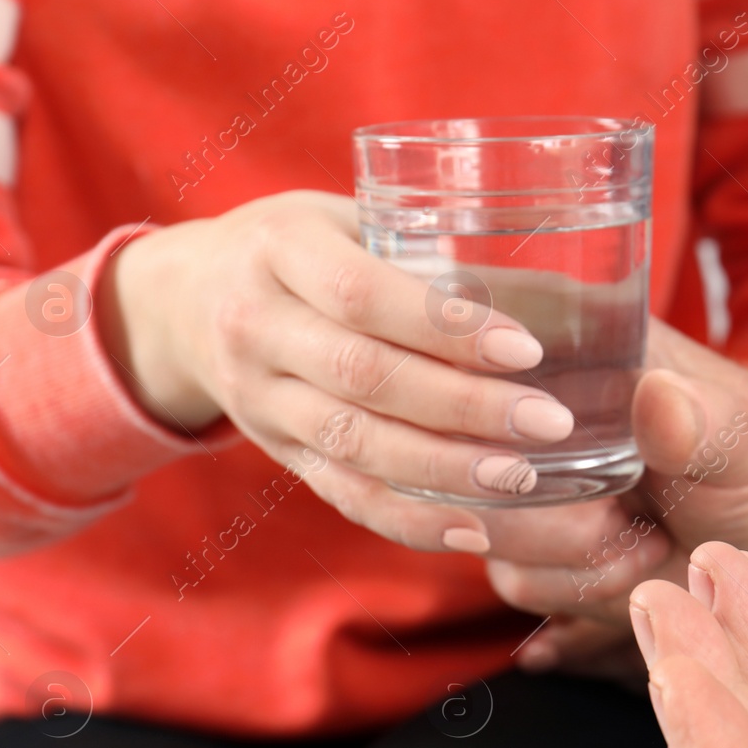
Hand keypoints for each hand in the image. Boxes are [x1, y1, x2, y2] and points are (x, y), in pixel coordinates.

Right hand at [96, 191, 576, 551]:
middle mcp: (256, 327)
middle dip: (464, 407)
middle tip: (549, 423)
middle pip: (365, 378)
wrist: (180, 303)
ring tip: (521, 478)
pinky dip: (408, 518)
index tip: (526, 350)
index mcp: (280, 250)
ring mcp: (259, 399)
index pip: (362, 294)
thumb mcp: (344, 219)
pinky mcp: (276, 451)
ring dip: (444, 471)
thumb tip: (567, 292)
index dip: (443, 326)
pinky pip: (342, 494)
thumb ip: (429, 250)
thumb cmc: (299, 249)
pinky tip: (471, 528)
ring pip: (354, 445)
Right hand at [484, 320, 747, 671]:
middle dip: (542, 504)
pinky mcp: (529, 546)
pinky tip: (633, 563)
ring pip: (482, 523)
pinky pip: (512, 575)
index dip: (490, 394)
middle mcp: (530, 405)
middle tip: (623, 510)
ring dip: (567, 551)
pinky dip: (576, 584)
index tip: (558, 438)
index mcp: (575, 340)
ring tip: (643, 536)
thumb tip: (659, 397)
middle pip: (461, 450)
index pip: (472, 344)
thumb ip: (706, 420)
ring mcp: (522, 478)